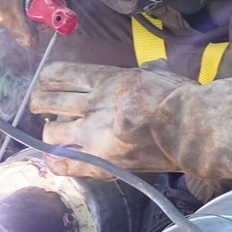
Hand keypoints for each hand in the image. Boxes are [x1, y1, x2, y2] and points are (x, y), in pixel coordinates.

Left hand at [30, 62, 186, 178]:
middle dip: (39, 103)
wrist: (192, 128)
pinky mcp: (100, 161)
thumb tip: (151, 68)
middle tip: (42, 107)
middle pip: (46, 101)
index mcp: (105, 79)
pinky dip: (54, 162)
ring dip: (49, 133)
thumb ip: (144, 71)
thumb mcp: (158, 73)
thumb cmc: (180, 98)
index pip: (58, 74)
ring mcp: (94, 135)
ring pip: (50, 133)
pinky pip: (63, 163)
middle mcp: (93, 104)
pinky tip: (55, 159)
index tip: (45, 84)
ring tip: (54, 134)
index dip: (45, 79)